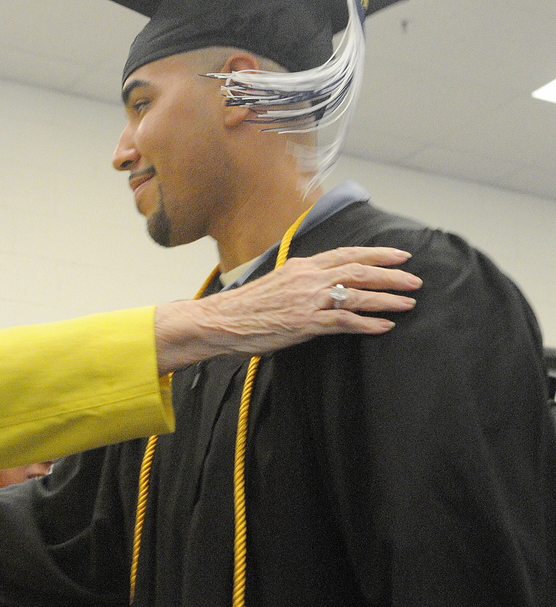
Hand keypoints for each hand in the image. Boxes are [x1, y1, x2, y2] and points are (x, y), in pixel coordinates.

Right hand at [154, 246, 420, 372]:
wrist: (219, 320)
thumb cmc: (242, 308)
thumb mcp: (274, 284)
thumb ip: (299, 282)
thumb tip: (317, 286)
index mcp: (301, 266)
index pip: (347, 254)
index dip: (377, 254)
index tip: (399, 256)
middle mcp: (308, 277)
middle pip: (360, 271)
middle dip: (392, 275)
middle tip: (414, 280)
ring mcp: (308, 300)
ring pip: (358, 294)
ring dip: (387, 299)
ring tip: (408, 303)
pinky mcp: (305, 322)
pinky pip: (345, 321)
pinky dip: (368, 323)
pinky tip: (385, 327)